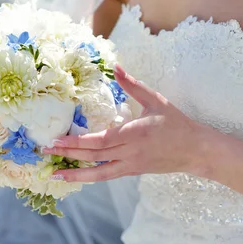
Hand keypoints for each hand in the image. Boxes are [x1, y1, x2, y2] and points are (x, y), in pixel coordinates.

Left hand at [43, 64, 214, 182]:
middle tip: (45, 152)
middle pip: (94, 157)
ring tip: (55, 174)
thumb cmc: (175, 123)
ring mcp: (131, 165)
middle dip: (68, 155)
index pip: (100, 141)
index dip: (77, 143)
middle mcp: (130, 152)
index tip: (57, 140)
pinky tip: (76, 175)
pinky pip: (108, 175)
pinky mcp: (132, 171)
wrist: (196, 150)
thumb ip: (133, 85)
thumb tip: (116, 67)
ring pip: (99, 173)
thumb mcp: (155, 100)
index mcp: (135, 133)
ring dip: (75, 174)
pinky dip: (90, 176)